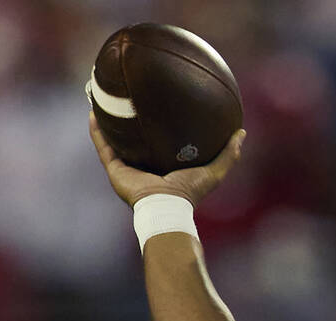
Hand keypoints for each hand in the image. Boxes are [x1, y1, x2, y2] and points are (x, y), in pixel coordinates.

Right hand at [88, 111, 244, 206]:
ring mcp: (128, 169)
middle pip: (136, 140)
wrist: (166, 207)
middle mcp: (145, 167)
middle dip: (131, 122)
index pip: (162, 143)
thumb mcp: (214, 171)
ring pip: (115, 141)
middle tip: (130, 97)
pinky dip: (97, 131)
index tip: (161, 105)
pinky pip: (103, 147)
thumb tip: (242, 133)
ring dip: (109, 123)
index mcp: (166, 167)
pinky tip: (93, 112)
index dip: (161, 126)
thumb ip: (229, 154)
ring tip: (104, 100)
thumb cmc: (190, 192)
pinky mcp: (115, 171)